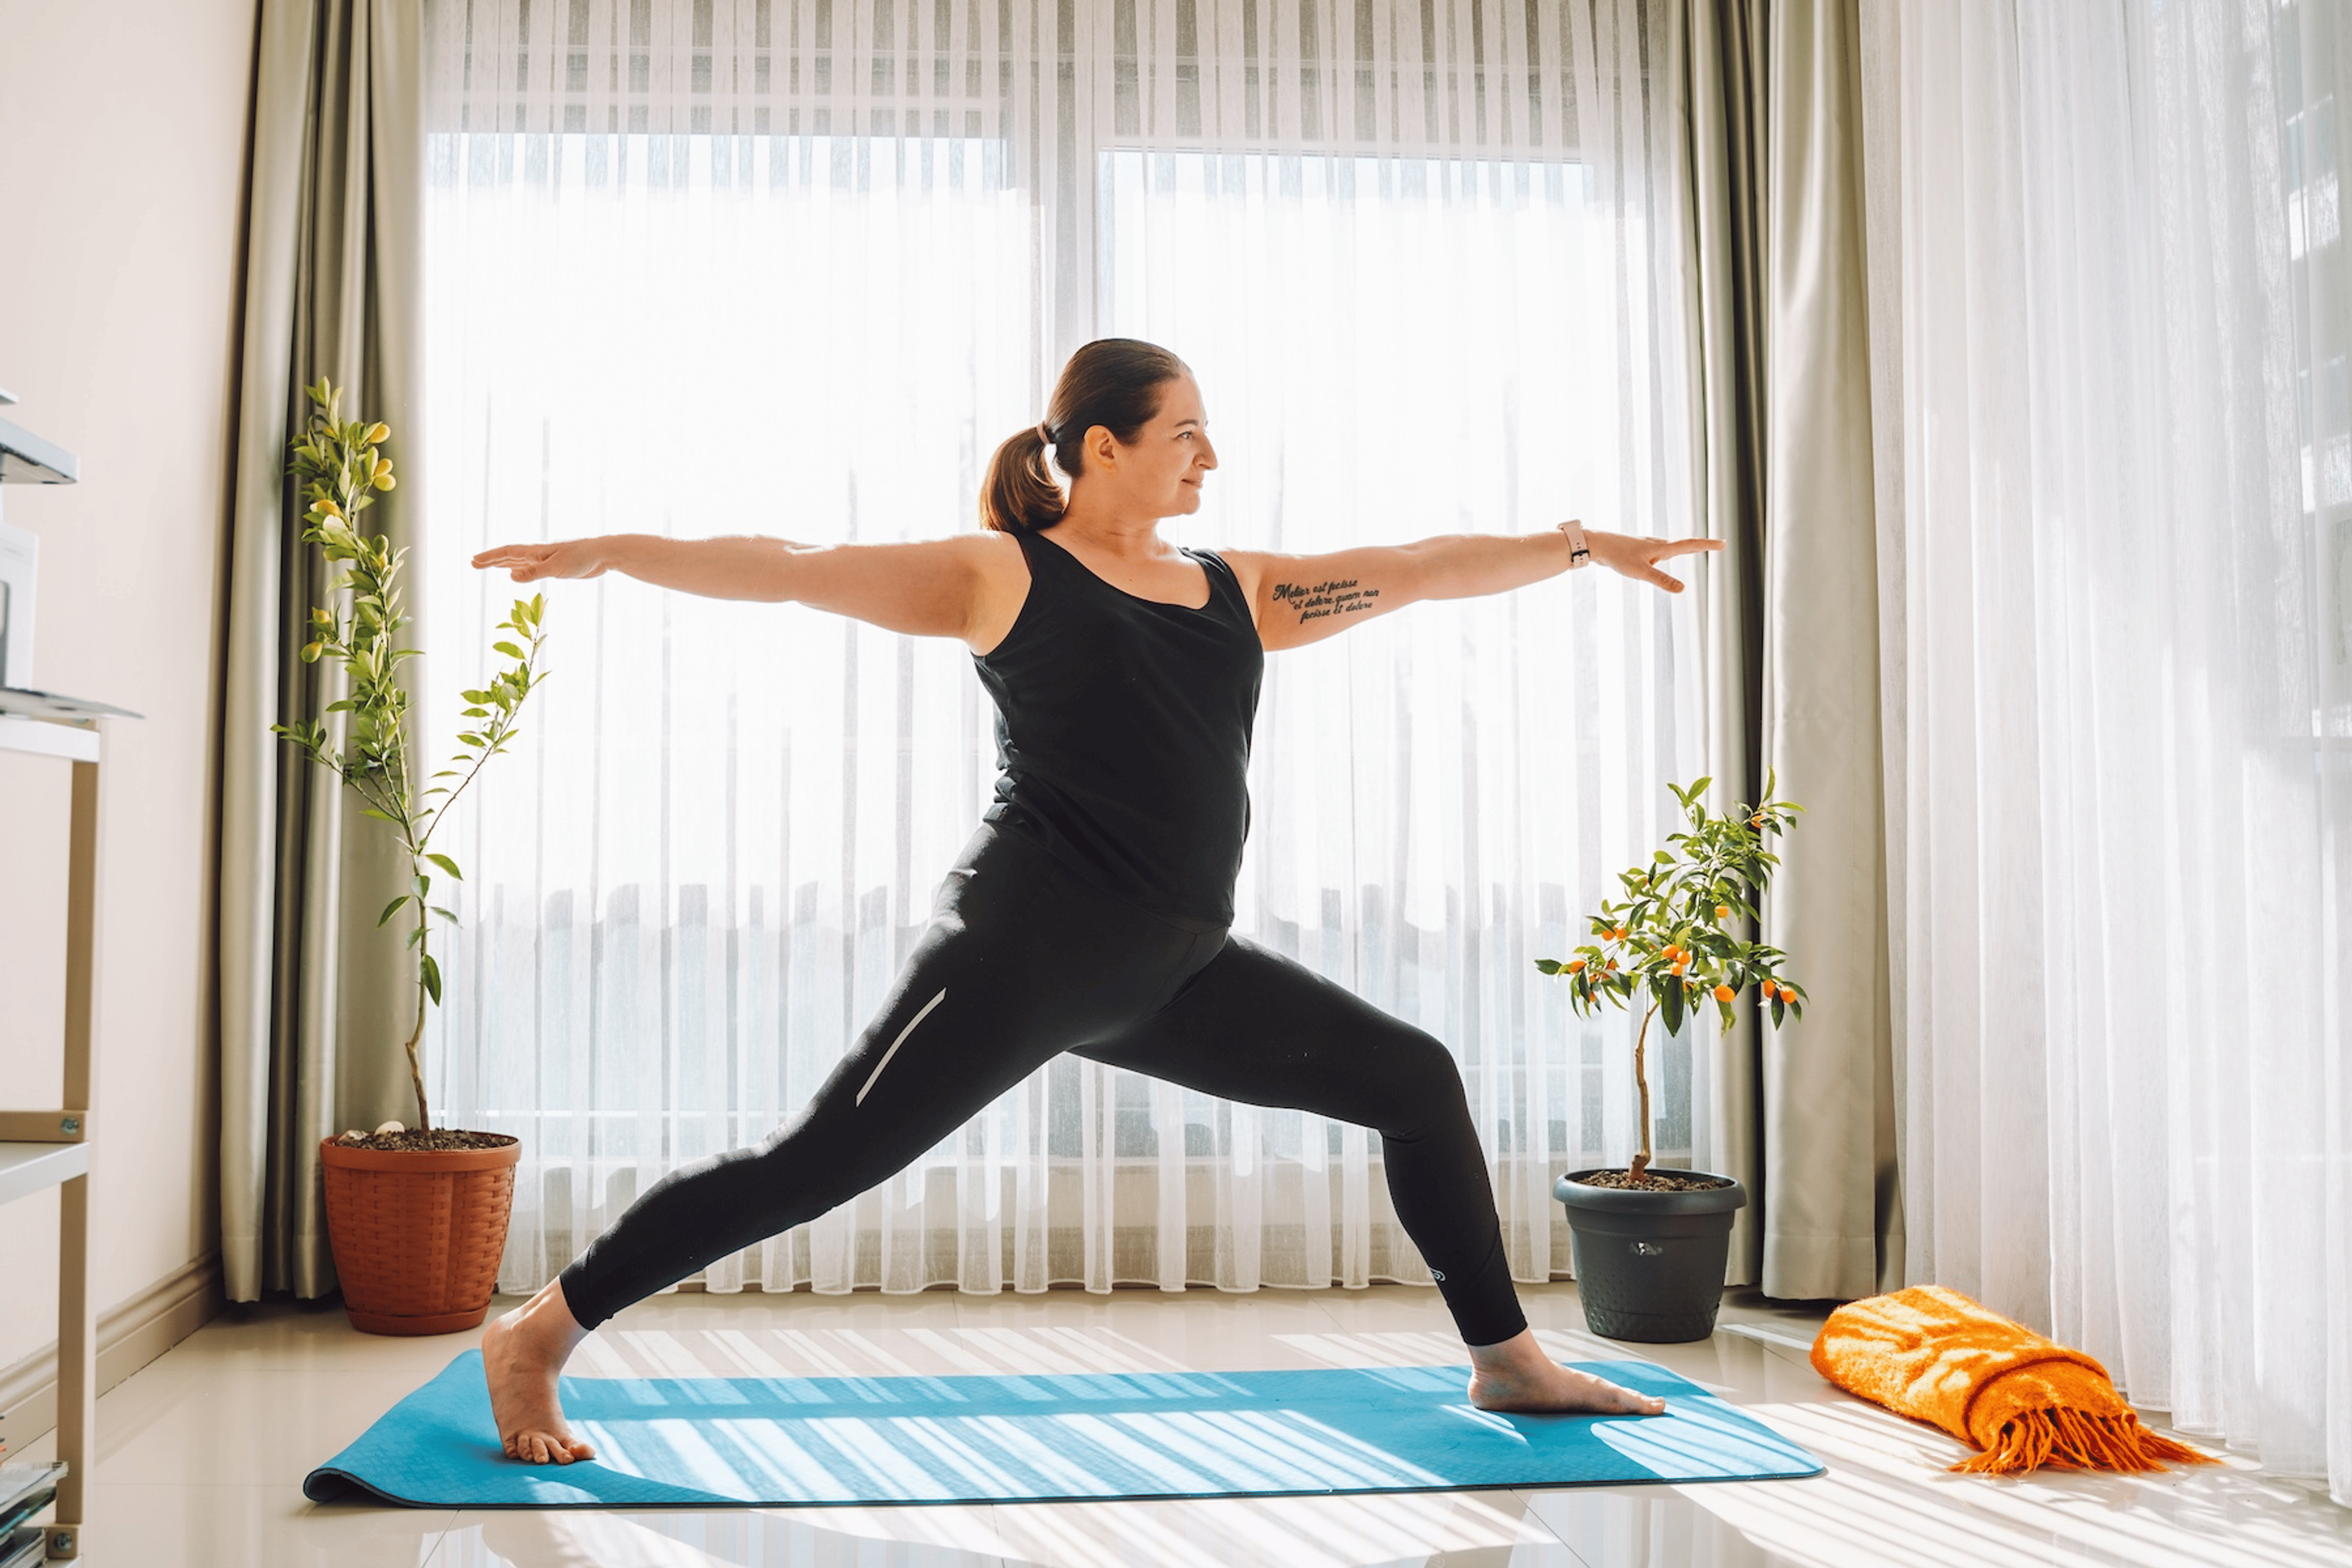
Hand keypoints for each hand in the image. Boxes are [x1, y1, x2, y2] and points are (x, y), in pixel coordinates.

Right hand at [473, 540, 613, 581]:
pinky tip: (514, 573)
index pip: (506, 552)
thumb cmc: (581, 558)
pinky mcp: (554, 566)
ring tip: (488, 566)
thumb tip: (510, 576)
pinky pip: (529, 568)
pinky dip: (518, 570)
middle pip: (509, 556)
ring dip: (502, 564)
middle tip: (473, 563)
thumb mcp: (556, 568)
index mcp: (536, 551)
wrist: (602, 555)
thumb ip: (533, 572)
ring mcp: (545, 559)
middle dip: (491, 560)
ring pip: (518, 561)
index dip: (489, 557)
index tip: (474, 561)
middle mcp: (538, 554)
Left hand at [1584, 529, 1721, 593]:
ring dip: (1686, 548)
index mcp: (1662, 548)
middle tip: (1719, 545)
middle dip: (1701, 546)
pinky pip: (1658, 553)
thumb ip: (1662, 580)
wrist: (1597, 545)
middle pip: (1684, 545)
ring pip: (1670, 548)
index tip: (1723, 543)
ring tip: (1698, 547)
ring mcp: (1648, 546)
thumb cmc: (1618, 557)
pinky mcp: (1639, 550)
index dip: (1708, 545)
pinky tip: (1659, 557)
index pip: (1690, 545)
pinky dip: (1668, 554)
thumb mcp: (1641, 572)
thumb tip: (1683, 589)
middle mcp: (1657, 544)